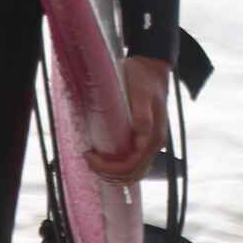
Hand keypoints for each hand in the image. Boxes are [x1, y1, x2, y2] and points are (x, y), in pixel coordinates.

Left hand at [86, 54, 172, 183]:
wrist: (151, 68)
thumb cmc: (144, 78)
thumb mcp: (141, 93)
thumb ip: (143, 116)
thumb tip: (140, 137)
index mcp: (154, 137)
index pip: (132, 166)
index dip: (109, 168)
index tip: (90, 156)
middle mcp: (153, 144)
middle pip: (132, 175)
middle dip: (109, 174)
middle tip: (88, 160)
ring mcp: (149, 143)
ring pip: (133, 172)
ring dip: (113, 174)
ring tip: (94, 162)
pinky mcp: (143, 139)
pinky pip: (133, 162)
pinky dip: (118, 167)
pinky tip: (104, 159)